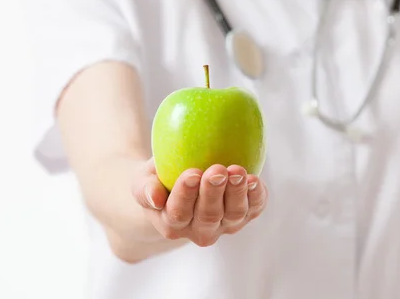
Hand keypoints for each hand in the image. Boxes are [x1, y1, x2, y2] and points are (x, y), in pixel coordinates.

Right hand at [132, 158, 267, 246]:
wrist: (182, 181)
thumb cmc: (159, 179)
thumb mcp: (142, 179)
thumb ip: (144, 188)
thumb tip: (154, 197)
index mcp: (172, 223)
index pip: (178, 213)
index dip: (186, 195)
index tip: (192, 173)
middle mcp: (200, 229)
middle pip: (208, 215)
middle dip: (213, 193)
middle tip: (217, 170)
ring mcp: (225, 224)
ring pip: (233, 214)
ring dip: (237, 193)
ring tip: (237, 172)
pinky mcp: (245, 214)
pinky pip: (254, 208)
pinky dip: (256, 196)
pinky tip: (254, 179)